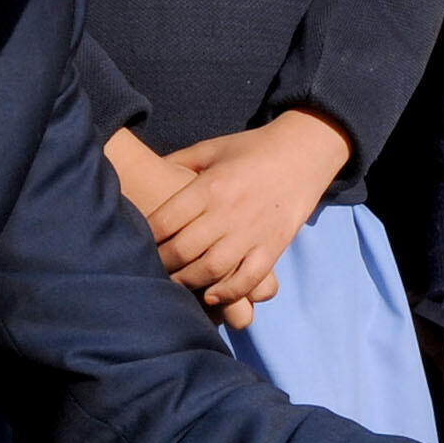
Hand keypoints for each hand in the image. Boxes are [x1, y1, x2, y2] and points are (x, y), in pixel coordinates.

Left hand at [118, 113, 349, 312]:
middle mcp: (229, 211)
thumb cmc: (252, 148)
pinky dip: (229, 292)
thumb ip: (179, 162)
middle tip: (153, 268)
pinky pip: (249, 278)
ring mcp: (253, 231)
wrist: (305, 150)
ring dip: (188, 282)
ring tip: (177, 283)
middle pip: (183, 250)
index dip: (146, 238)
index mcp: (209, 185)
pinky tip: (212, 294)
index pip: (164, 221)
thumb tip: (147, 174)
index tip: (138, 243)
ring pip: (211, 269)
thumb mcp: (212, 148)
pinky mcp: (274, 245)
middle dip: (162, 264)